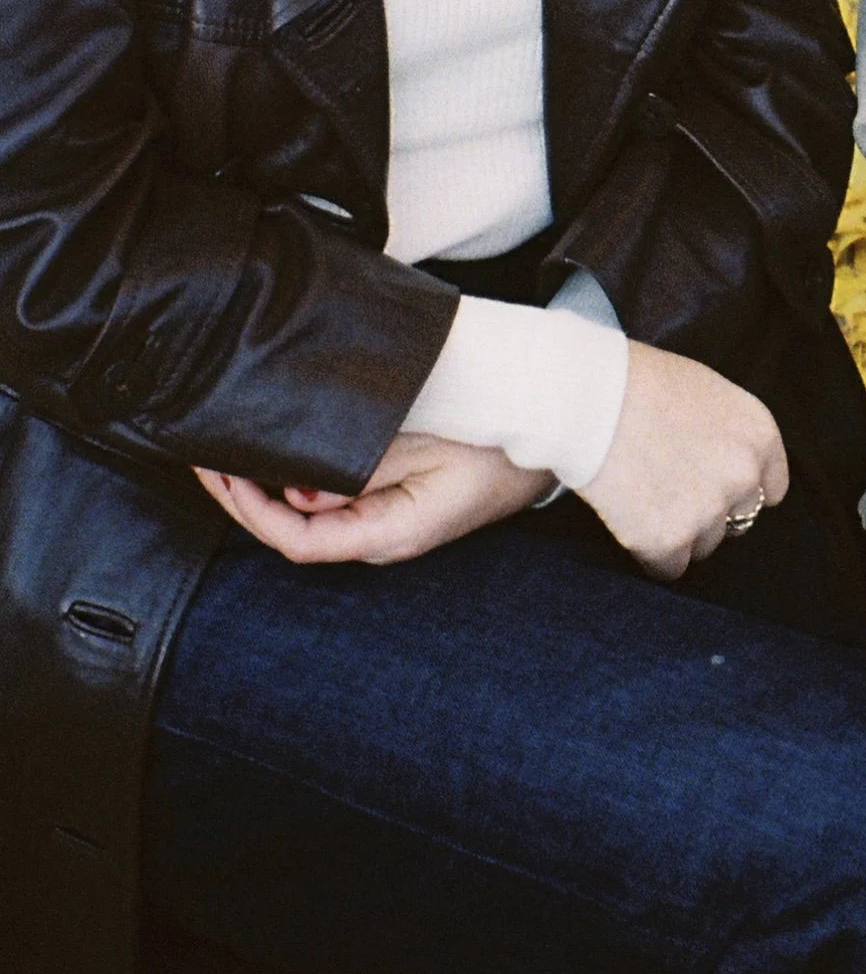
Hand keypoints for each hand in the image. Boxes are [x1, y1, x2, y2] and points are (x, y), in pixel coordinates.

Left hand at [194, 431, 549, 565]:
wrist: (552, 433)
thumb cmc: (498, 440)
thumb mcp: (427, 447)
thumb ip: (363, 465)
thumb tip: (299, 480)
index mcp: (389, 533)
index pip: (297, 540)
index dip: (251, 510)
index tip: (220, 470)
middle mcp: (382, 537)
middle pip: (294, 530)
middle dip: (244, 497)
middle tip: (206, 455)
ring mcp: (389, 520)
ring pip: (310, 514)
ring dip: (268, 485)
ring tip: (231, 446)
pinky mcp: (395, 500)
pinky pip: (334, 497)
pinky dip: (299, 476)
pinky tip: (281, 450)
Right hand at [577, 342, 787, 579]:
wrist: (590, 397)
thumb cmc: (639, 383)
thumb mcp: (708, 393)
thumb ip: (731, 436)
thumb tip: (735, 471)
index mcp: (759, 435)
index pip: (770, 489)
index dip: (738, 490)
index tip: (711, 485)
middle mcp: (744, 476)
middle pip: (737, 520)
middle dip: (708, 511)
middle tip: (668, 489)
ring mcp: (709, 511)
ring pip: (703, 545)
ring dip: (678, 532)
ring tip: (643, 497)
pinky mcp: (669, 540)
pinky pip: (669, 568)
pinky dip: (649, 552)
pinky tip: (629, 519)